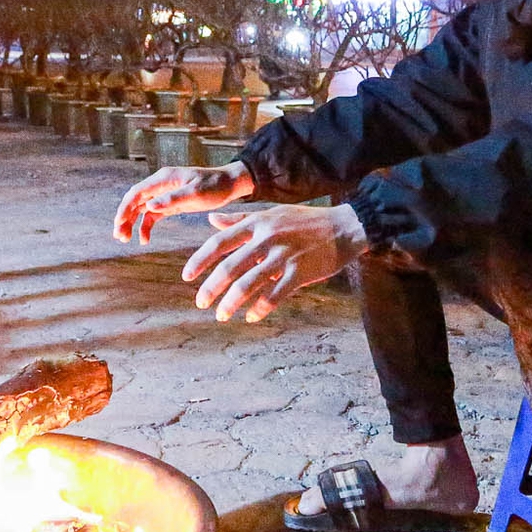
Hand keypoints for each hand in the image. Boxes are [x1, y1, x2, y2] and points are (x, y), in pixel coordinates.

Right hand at [113, 162, 254, 243]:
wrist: (229, 185)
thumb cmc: (215, 186)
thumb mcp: (196, 192)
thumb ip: (173, 199)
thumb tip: (149, 206)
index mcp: (163, 178)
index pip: (136, 193)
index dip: (124, 208)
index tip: (118, 224)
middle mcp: (160, 185)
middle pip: (135, 201)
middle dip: (124, 218)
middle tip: (119, 236)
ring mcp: (164, 195)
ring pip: (140, 209)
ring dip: (131, 223)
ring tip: (125, 239)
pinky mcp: (171, 204)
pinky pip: (152, 216)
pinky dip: (145, 227)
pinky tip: (144, 239)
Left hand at [182, 203, 367, 323]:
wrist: (345, 226)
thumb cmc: (305, 220)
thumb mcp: (270, 213)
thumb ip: (239, 219)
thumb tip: (210, 220)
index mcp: (257, 223)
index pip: (219, 242)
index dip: (200, 260)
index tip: (187, 277)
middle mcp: (267, 238)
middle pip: (230, 266)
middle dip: (211, 288)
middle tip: (201, 303)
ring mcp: (284, 255)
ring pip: (249, 283)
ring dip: (231, 302)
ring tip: (222, 315)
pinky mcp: (300, 272)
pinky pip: (275, 294)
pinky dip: (261, 308)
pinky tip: (252, 317)